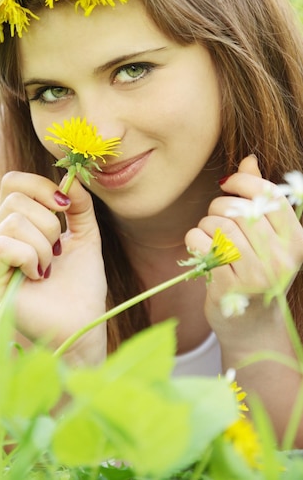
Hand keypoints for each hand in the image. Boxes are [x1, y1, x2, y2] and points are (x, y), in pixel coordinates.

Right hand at [0, 172, 106, 364]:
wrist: (83, 322)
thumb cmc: (81, 284)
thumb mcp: (86, 235)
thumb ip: (80, 206)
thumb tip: (72, 177)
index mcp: (16, 224)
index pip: (13, 182)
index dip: (41, 187)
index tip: (67, 208)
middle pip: (14, 199)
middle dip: (49, 223)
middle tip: (58, 250)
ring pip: (13, 222)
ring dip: (43, 245)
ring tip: (48, 268)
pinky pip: (3, 246)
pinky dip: (29, 257)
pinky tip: (37, 276)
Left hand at [185, 155, 302, 356]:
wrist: (252, 326)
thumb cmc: (257, 273)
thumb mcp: (267, 239)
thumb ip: (258, 199)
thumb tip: (248, 161)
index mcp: (296, 241)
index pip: (269, 195)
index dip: (244, 182)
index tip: (228, 184)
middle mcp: (282, 258)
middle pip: (238, 209)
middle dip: (219, 206)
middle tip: (216, 219)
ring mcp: (257, 274)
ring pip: (218, 224)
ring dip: (206, 225)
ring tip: (210, 237)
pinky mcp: (230, 286)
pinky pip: (202, 242)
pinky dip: (194, 239)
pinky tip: (200, 248)